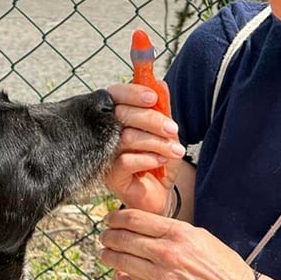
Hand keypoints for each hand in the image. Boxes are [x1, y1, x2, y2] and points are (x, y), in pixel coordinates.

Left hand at [99, 208, 252, 279]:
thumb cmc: (222, 265)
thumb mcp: (200, 237)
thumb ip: (173, 230)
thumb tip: (145, 224)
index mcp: (179, 233)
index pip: (136, 219)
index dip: (116, 217)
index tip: (109, 219)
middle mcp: (169, 253)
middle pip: (125, 239)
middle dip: (109, 236)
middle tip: (104, 237)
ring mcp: (164, 277)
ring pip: (123, 262)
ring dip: (109, 256)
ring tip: (105, 254)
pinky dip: (121, 279)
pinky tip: (120, 275)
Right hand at [104, 82, 185, 213]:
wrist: (161, 195)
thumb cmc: (159, 162)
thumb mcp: (166, 133)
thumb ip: (162, 109)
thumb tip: (160, 83)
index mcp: (117, 118)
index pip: (115, 95)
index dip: (132, 93)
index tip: (153, 97)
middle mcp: (105, 134)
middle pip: (121, 115)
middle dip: (151, 120)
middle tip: (173, 129)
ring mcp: (105, 156)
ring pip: (126, 138)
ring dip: (156, 142)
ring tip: (175, 151)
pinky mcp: (110, 177)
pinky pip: (125, 161)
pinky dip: (148, 159)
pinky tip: (160, 162)